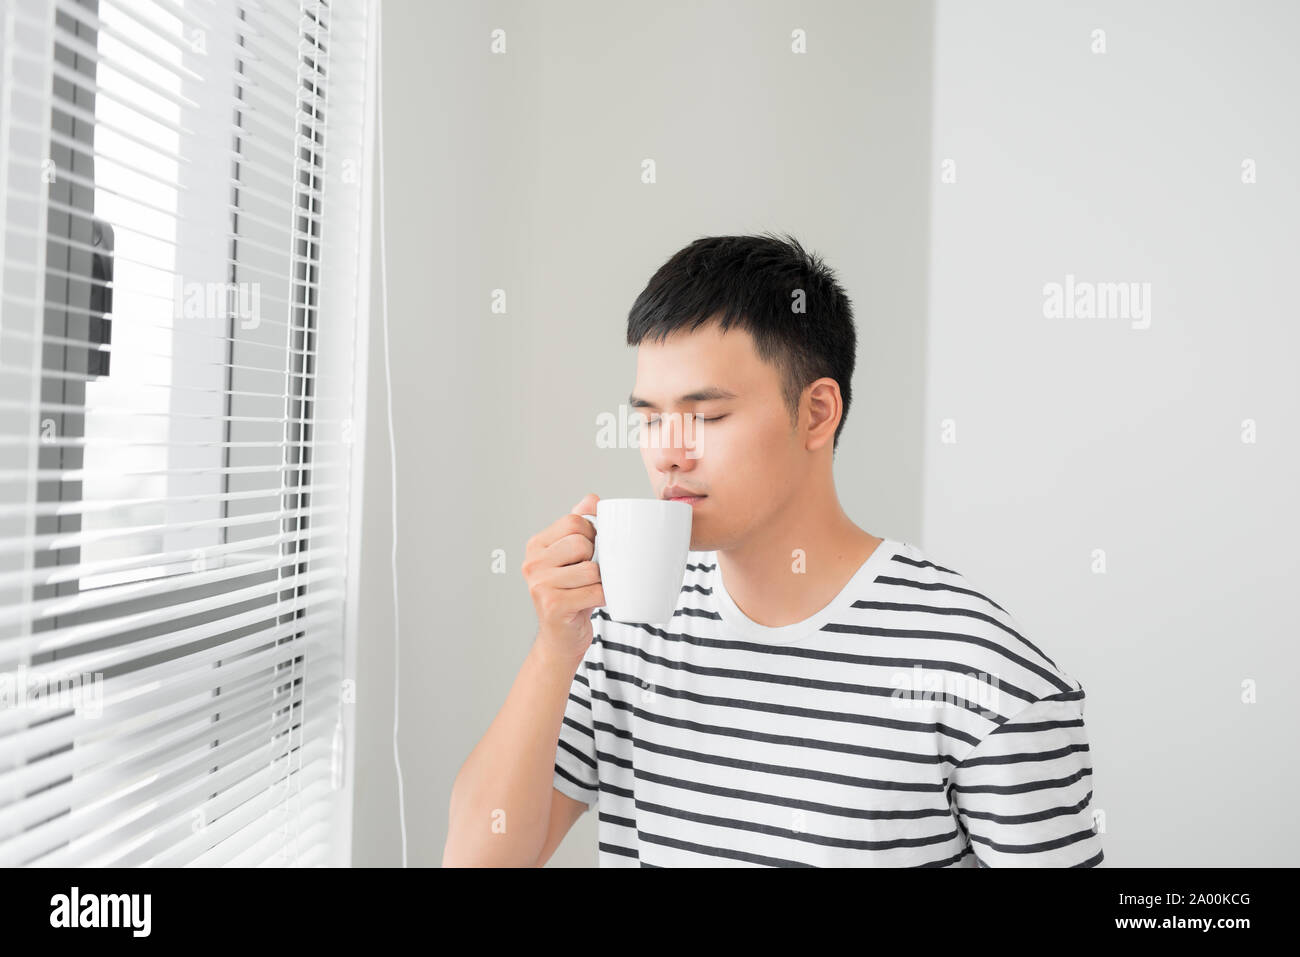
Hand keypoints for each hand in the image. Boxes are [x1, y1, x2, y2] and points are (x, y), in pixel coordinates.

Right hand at [522, 493, 604, 669]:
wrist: (560, 640)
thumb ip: (579, 525)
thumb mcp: (573, 558)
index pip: (574, 521)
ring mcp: (540, 585)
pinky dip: (604, 597)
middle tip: (591, 574)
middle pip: (582, 542)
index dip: (593, 533)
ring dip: (602, 581)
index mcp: (536, 545)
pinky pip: (594, 592)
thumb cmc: (571, 596)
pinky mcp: (552, 605)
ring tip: (591, 589)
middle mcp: (532, 563)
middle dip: (596, 557)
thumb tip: (592, 499)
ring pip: (591, 569)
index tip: (592, 550)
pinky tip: (595, 602)